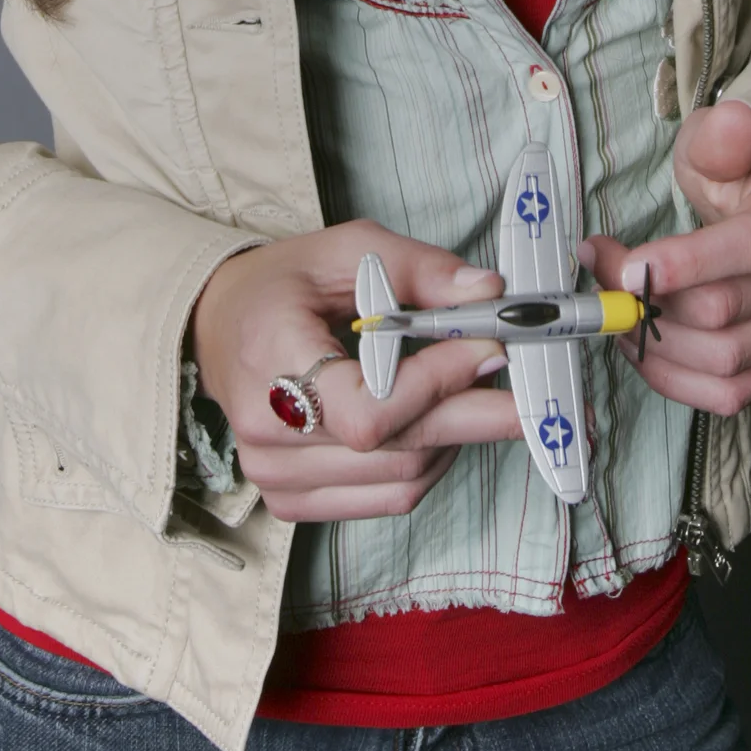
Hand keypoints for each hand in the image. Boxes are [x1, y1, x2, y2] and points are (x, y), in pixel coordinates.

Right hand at [190, 221, 522, 522]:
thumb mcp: (347, 249)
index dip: (435, 387)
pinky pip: (386, 498)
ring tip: (481, 396)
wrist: (218, 325)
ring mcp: (274, 477)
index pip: (367, 411)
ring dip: (455, 439)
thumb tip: (489, 292)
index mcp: (270, 357)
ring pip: (401, 481)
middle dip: (473, 414)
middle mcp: (265, 431)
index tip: (489, 348)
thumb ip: (419, 269)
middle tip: (532, 393)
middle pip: (396, 449)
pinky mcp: (293, 501)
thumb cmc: (284, 283)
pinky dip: (427, 461)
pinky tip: (441, 422)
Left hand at [581, 100, 750, 416]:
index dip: (684, 263)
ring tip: (618, 315)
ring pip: (726, 360)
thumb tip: (733, 121)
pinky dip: (678, 380)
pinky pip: (733, 393)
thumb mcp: (715, 139)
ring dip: (656, 345)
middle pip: (725, 310)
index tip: (625, 264)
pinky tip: (645, 351)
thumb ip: (718, 136)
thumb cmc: (733, 172)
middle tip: (602, 277)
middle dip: (647, 301)